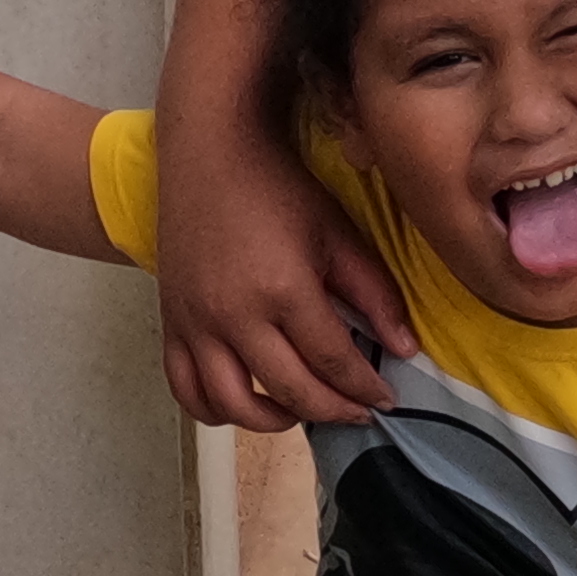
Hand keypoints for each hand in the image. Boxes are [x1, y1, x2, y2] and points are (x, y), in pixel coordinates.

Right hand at [154, 136, 413, 429]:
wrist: (208, 153)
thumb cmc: (278, 187)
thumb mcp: (337, 233)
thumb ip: (374, 293)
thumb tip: (405, 349)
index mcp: (283, 290)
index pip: (333, 361)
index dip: (364, 389)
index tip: (385, 400)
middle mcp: (235, 316)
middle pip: (290, 390)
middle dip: (332, 410)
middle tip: (356, 411)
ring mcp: (196, 324)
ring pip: (231, 404)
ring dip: (272, 422)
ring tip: (300, 411)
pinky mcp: (171, 324)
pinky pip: (186, 389)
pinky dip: (214, 410)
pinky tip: (245, 402)